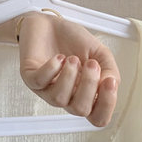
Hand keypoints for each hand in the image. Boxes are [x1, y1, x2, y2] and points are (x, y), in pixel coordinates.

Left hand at [17, 11, 120, 126]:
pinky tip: (59, 58)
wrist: (49, 23)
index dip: (107, 105)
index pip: (98, 117)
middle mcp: (65, 96)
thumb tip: (112, 84)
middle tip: (92, 64)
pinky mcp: (30, 77)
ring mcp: (46, 89)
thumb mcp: (100, 54)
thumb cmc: (73, 40)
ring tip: (72, 58)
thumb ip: (110, 70)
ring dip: (69, 77)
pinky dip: (52, 69)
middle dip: (89, 86)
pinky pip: (39, 82)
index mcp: (84, 94)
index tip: (110, 81)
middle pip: (79, 111)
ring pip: (59, 100)